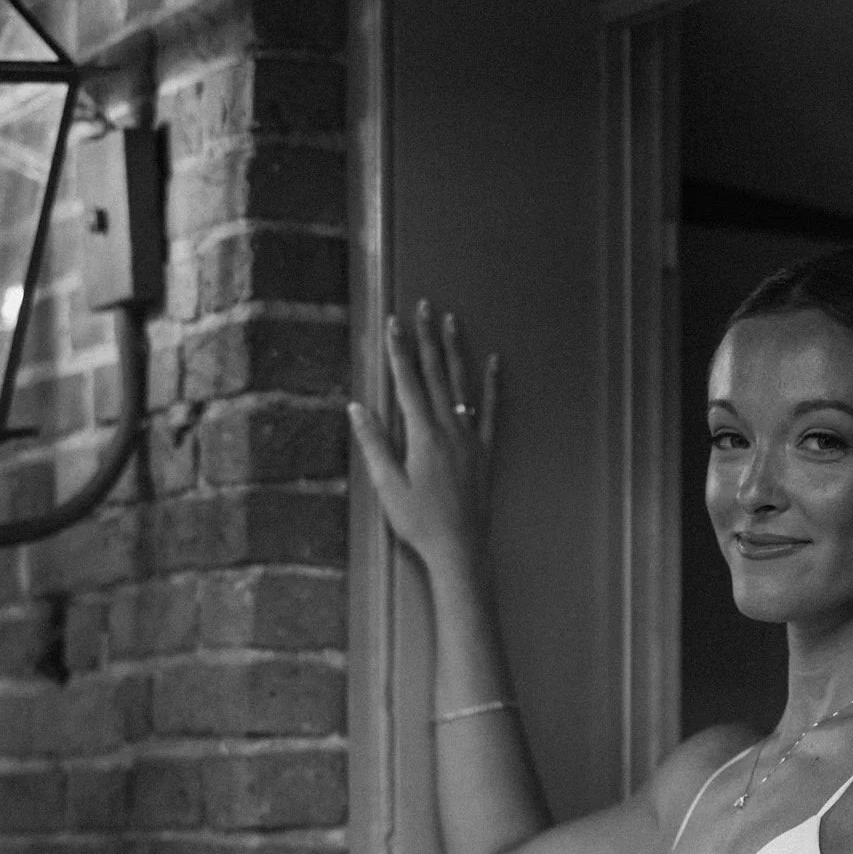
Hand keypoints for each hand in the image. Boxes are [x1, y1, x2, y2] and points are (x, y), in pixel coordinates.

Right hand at [349, 301, 499, 573]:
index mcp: (422, 436)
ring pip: (462, 384)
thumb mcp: (388, 486)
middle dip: (427, 338)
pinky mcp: (485, 450)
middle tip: (424, 306)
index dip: (399, 351)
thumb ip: (374, 444)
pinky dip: (492, 384)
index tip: (393, 323)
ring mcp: (470, 437)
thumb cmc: (420, 522)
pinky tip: (494, 362)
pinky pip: (491, 409)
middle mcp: (449, 429)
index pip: (407, 383)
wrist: (460, 547)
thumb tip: (358, 408)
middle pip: (436, 374)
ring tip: (452, 321)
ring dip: (456, 350)